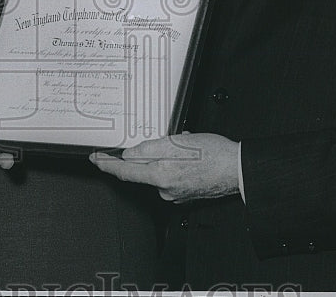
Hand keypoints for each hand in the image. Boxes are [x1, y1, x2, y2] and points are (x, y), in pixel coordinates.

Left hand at [90, 132, 239, 201]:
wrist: (238, 169)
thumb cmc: (214, 154)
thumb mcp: (177, 142)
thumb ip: (149, 148)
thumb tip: (130, 154)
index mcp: (160, 176)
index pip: (124, 171)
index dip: (107, 164)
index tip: (96, 159)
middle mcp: (165, 189)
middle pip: (141, 170)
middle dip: (144, 154)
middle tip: (160, 142)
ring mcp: (175, 193)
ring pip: (158, 170)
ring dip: (162, 157)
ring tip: (183, 145)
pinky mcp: (185, 193)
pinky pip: (171, 175)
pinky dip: (174, 164)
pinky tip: (188, 156)